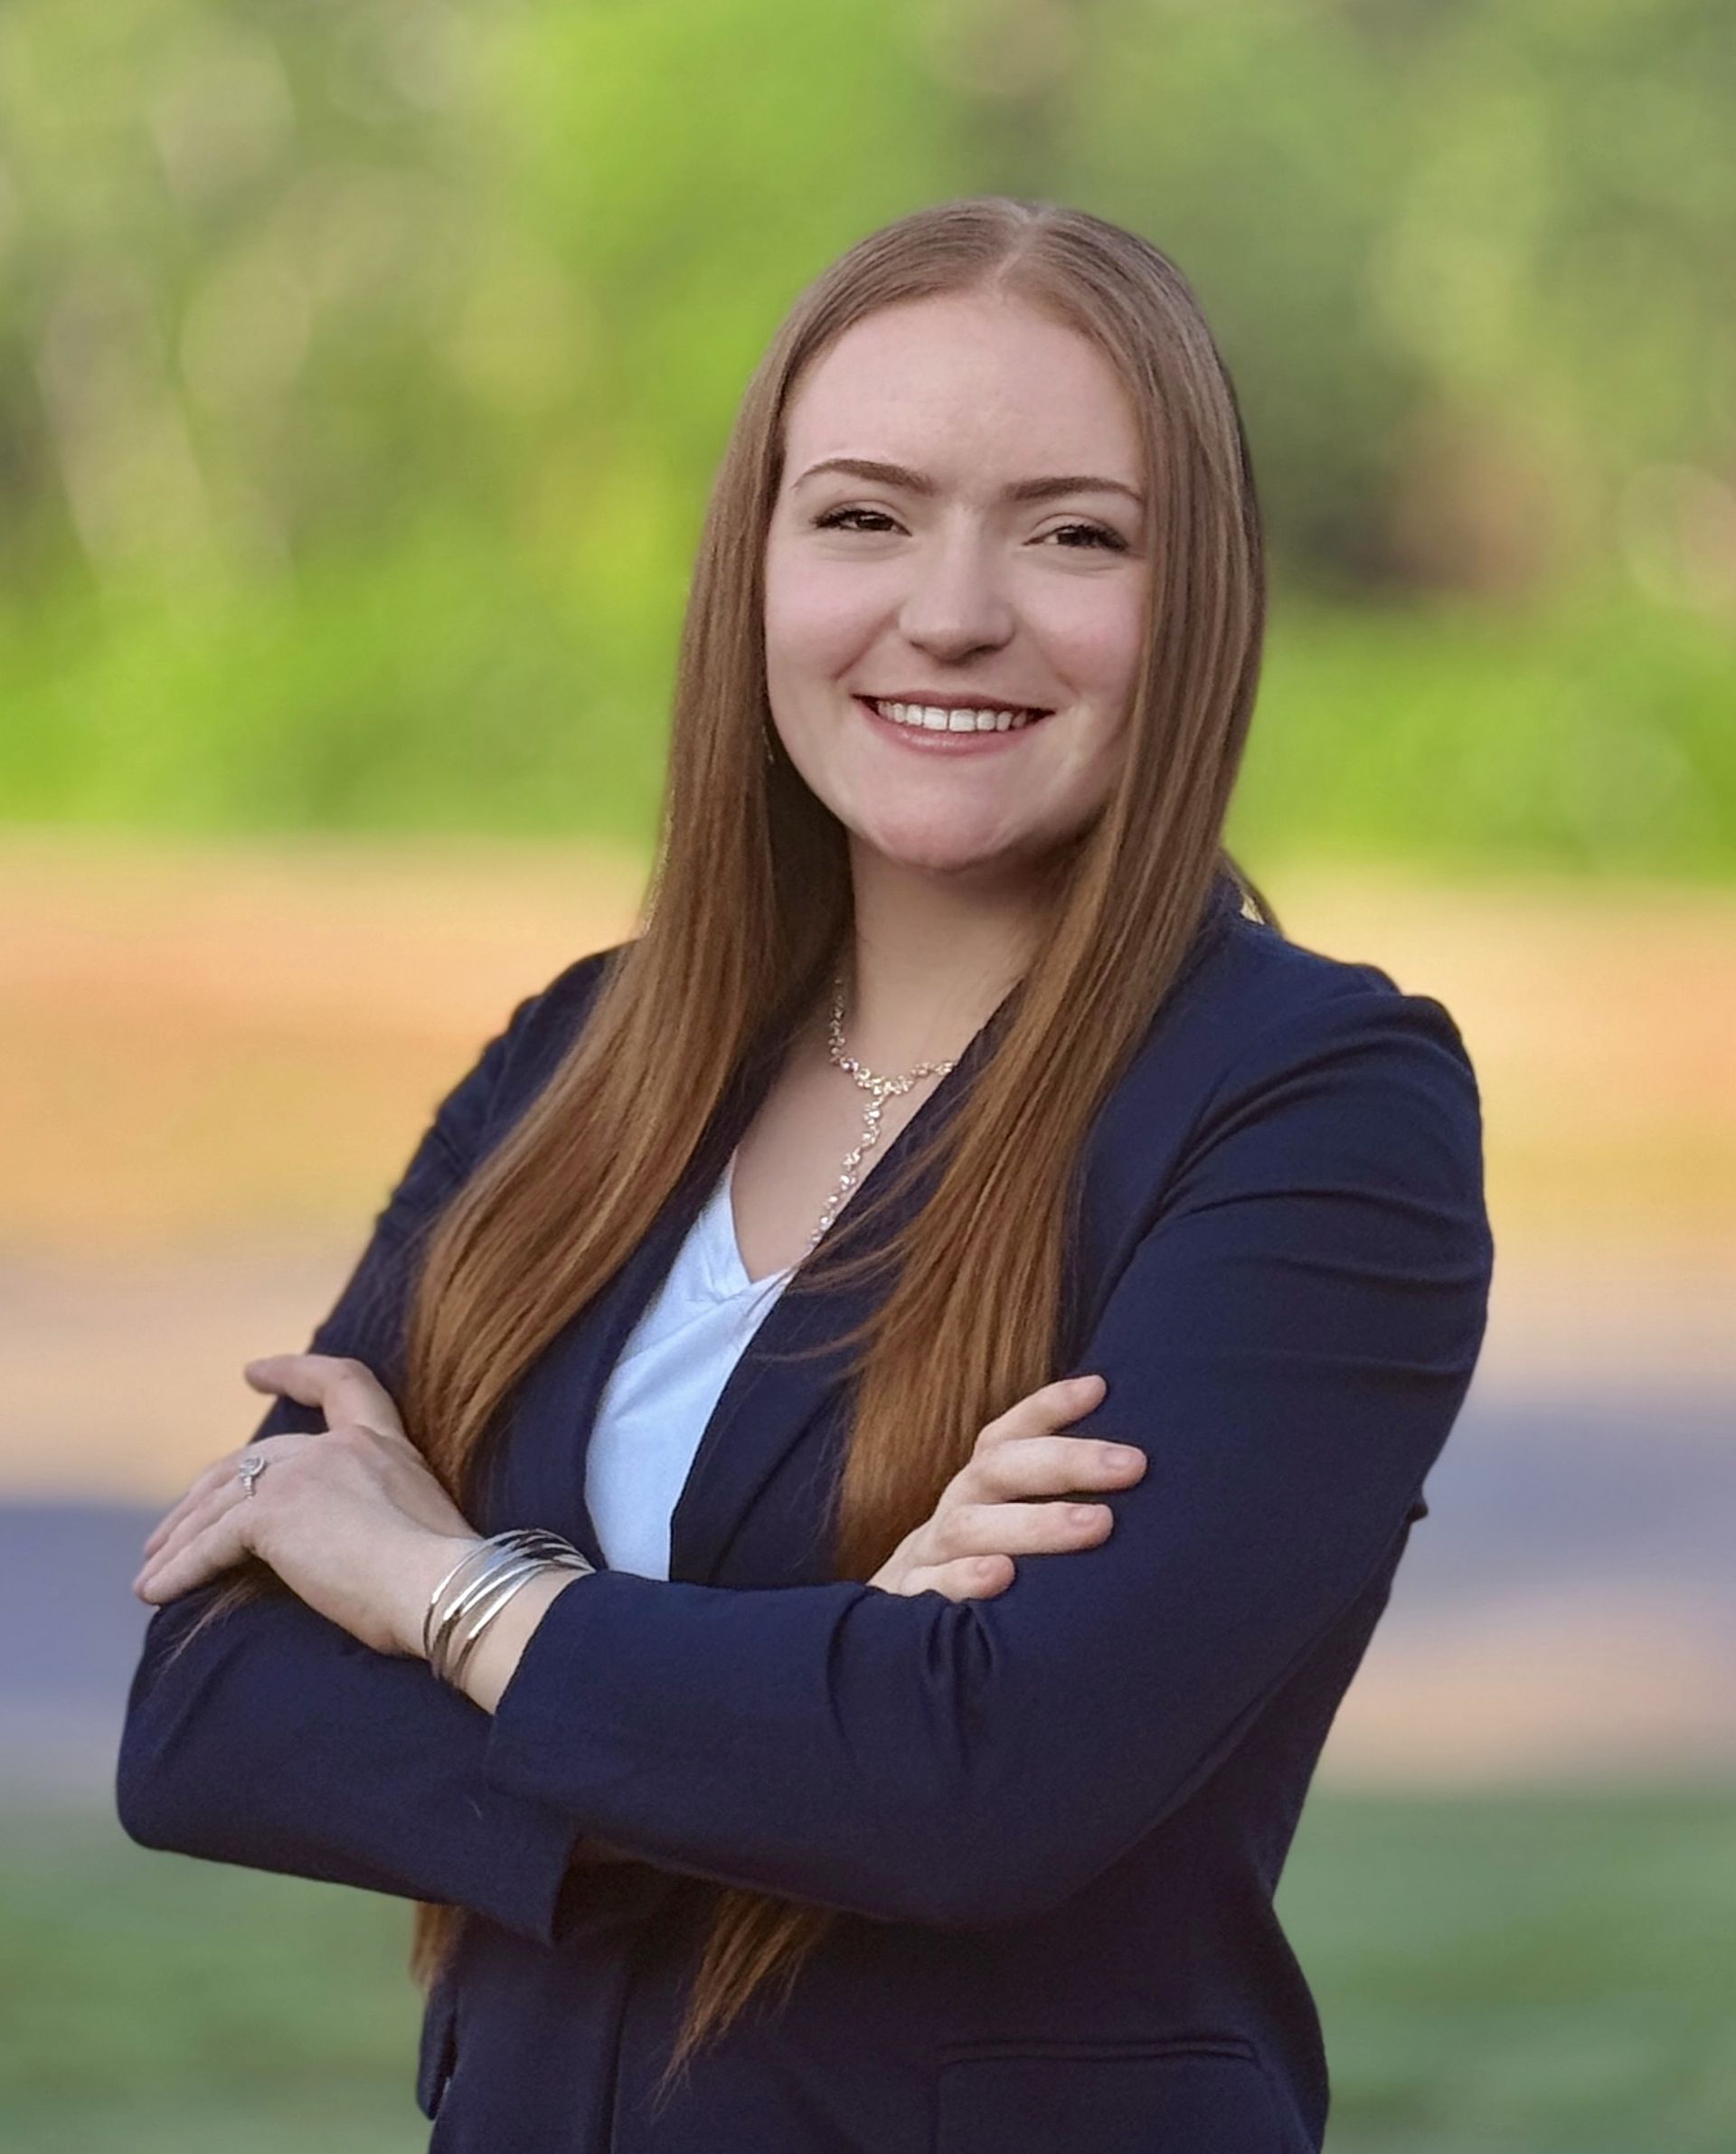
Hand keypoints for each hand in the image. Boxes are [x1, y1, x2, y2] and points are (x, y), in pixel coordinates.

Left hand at [131, 1352, 483, 1660]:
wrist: (447, 1591)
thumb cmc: (445, 1583)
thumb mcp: (416, 1527)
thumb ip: (377, 1517)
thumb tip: (347, 1553)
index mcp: (384, 1445)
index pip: (340, 1384)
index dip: (294, 1371)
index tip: (253, 1370)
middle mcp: (341, 1447)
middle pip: (253, 1460)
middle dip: (204, 1498)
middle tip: (171, 1531)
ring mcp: (305, 1474)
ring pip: (221, 1501)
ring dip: (180, 1539)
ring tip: (152, 1572)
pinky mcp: (274, 1513)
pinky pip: (211, 1542)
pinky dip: (180, 1569)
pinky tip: (157, 1592)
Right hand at [869, 1373, 1144, 1599]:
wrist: (885, 1645)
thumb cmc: (976, 1585)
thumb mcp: (1003, 1537)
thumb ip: (1048, 1508)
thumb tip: (1132, 1476)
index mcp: (978, 1493)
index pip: (1007, 1437)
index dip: (1048, 1407)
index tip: (1099, 1388)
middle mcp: (955, 1514)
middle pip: (1000, 1470)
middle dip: (1067, 1462)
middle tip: (1132, 1465)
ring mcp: (927, 1557)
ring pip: (970, 1526)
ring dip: (1034, 1523)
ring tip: (1097, 1524)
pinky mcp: (908, 1605)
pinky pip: (931, 1587)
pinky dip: (964, 1579)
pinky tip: (1000, 1577)